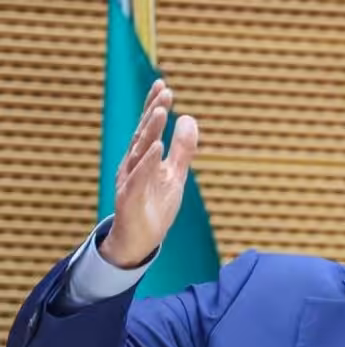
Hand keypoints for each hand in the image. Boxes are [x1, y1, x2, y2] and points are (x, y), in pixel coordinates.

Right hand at [100, 79, 198, 267]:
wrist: (141, 240)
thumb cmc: (155, 205)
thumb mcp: (175, 174)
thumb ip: (183, 149)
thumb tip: (189, 118)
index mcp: (143, 157)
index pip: (148, 128)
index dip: (153, 106)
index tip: (163, 85)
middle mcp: (133, 164)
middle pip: (143, 134)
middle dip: (152, 112)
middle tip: (165, 91)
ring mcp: (130, 180)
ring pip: (139, 151)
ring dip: (149, 130)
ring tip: (160, 110)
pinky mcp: (130, 198)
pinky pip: (139, 177)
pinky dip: (147, 162)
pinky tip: (157, 147)